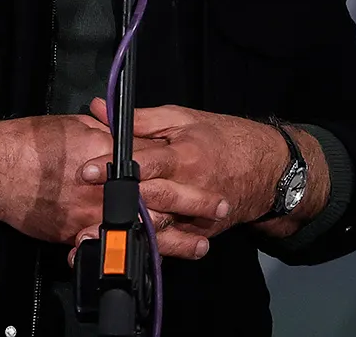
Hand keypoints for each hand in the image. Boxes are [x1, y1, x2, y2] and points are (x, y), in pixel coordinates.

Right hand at [0, 115, 191, 254]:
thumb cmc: (34, 144)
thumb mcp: (75, 127)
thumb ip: (102, 131)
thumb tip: (119, 127)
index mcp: (112, 154)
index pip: (159, 160)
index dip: (185, 167)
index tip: (207, 170)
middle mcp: (110, 185)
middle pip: (163, 195)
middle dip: (194, 202)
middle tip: (220, 206)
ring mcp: (97, 212)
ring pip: (147, 227)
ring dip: (177, 237)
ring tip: (201, 243)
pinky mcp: (80, 233)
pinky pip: (115, 245)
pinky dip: (137, 254)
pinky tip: (153, 261)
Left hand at [78, 99, 300, 253]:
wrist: (271, 169)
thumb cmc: (224, 137)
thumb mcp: (184, 119)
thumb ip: (141, 119)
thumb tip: (100, 108)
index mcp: (185, 156)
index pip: (144, 162)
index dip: (114, 166)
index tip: (87, 171)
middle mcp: (190, 188)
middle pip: (148, 197)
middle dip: (115, 200)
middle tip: (84, 205)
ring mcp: (198, 215)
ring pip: (159, 224)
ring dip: (129, 228)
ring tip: (96, 232)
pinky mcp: (202, 232)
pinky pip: (173, 241)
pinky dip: (150, 244)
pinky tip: (127, 248)